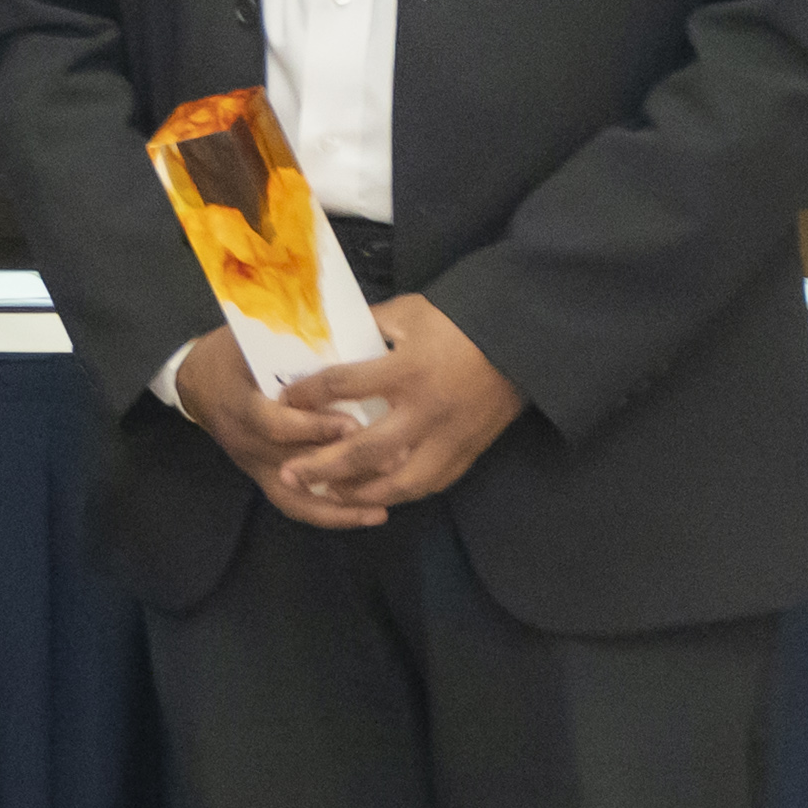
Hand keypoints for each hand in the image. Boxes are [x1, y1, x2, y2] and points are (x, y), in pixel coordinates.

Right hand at [178, 328, 391, 529]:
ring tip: (381, 506)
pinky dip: (329, 515)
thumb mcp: (251, 341)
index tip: (353, 426)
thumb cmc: (230, 355)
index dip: (314, 428)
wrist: (198, 382)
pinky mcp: (263, 478)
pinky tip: (366, 515)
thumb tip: (342, 343)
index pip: (275, 424)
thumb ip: (290, 347)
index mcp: (240, 404)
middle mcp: (246, 442)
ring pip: (297, 495)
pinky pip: (295, 506)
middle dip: (343, 467)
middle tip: (392, 461)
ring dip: (340, 504)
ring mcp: (253, 465)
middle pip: (293, 465)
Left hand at [274, 295, 522, 513]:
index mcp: (407, 369)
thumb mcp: (410, 313)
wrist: (525, 339)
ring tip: (328, 493)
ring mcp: (449, 437)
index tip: (283, 400)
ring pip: (398, 482)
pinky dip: (399, 493)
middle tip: (288, 475)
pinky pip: (430, 484)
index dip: (307, 395)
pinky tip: (375, 493)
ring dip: (359, 492)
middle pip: (363, 451)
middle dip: (321, 467)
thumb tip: (328, 336)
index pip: (343, 386)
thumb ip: (369, 327)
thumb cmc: (463, 320)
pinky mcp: (469, 452)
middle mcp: (425, 410)